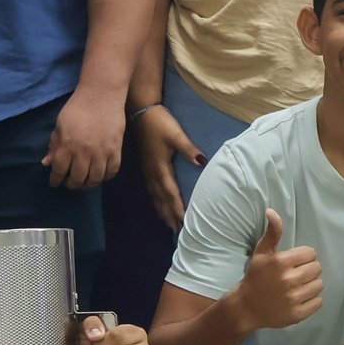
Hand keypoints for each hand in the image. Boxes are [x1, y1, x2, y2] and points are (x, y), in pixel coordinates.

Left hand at [43, 86, 125, 188]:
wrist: (102, 94)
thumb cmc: (77, 107)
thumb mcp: (60, 125)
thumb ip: (54, 145)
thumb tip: (46, 163)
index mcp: (67, 145)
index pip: (59, 170)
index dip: (55, 180)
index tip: (54, 183)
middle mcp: (84, 152)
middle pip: (77, 178)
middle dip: (70, 184)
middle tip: (69, 182)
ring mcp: (102, 152)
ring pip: (95, 178)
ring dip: (87, 184)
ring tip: (84, 181)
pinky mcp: (116, 149)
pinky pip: (112, 171)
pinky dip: (105, 176)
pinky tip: (100, 174)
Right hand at [131, 104, 204, 227]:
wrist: (141, 113)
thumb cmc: (160, 123)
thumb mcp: (176, 134)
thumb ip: (188, 149)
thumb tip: (202, 162)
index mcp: (160, 168)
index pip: (171, 193)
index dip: (177, 208)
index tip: (184, 222)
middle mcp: (152, 173)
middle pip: (162, 199)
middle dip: (169, 215)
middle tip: (177, 231)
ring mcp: (148, 171)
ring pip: (155, 196)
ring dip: (162, 210)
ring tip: (168, 224)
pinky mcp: (146, 166)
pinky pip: (151, 190)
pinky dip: (156, 201)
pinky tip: (158, 203)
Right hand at [226, 210, 321, 330]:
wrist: (246, 307)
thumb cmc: (256, 276)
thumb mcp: (262, 252)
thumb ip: (272, 232)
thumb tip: (272, 211)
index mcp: (282, 262)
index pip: (311, 254)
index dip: (304, 257)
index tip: (294, 263)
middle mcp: (289, 280)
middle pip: (317, 269)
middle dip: (308, 270)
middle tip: (297, 275)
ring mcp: (293, 299)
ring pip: (319, 285)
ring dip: (312, 285)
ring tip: (299, 286)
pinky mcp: (297, 314)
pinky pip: (318, 302)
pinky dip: (312, 300)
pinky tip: (300, 298)